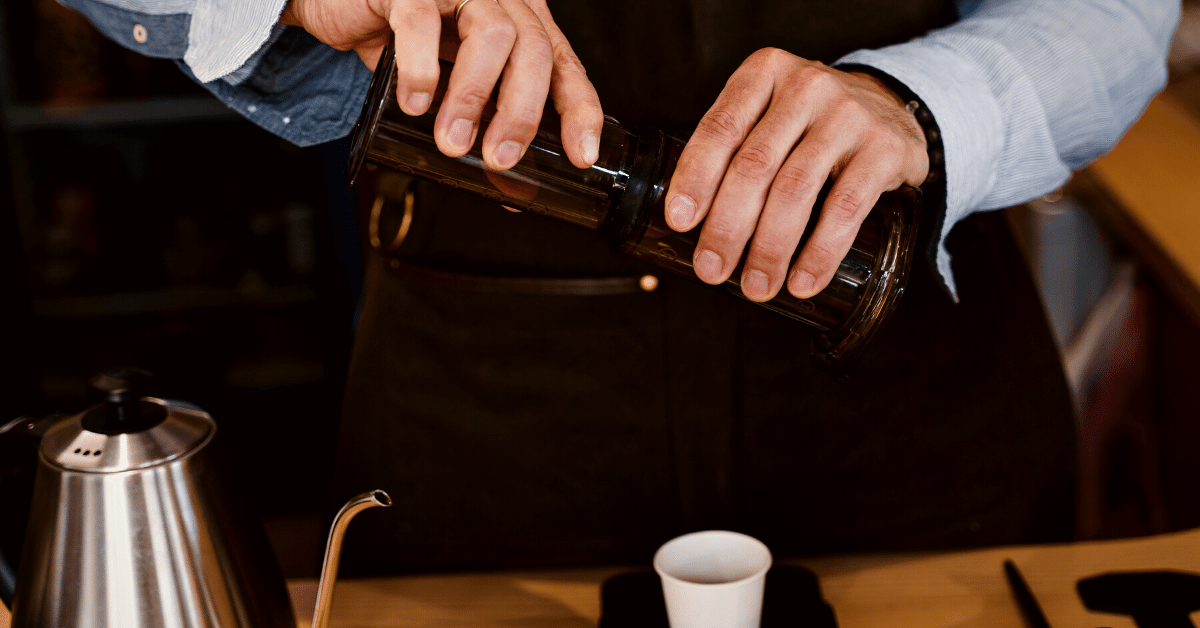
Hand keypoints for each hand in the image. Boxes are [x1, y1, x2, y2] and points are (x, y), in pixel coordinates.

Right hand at [279, 0, 602, 169]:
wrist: (340, 3)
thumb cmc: (402, 42)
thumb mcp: (451, 84)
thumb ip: (478, 121)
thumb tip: (506, 190)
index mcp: (519, 22)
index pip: (565, 64)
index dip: (579, 110)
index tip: (580, 156)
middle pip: (534, 51)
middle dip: (522, 113)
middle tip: (500, 158)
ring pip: (492, 34)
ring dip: (474, 97)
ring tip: (453, 142)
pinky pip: (420, 21)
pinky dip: (421, 68)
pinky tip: (415, 103)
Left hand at [663, 48, 928, 301]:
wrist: (892, 108)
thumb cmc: (811, 123)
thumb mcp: (770, 115)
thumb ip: (734, 149)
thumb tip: (690, 225)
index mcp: (764, 73)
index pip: (720, 128)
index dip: (695, 178)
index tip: (680, 222)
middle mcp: (806, 86)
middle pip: (754, 165)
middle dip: (728, 227)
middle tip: (712, 269)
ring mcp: (848, 115)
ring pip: (795, 190)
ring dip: (770, 249)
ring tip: (757, 286)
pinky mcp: (884, 148)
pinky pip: (846, 208)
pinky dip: (820, 252)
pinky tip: (804, 281)